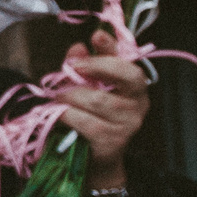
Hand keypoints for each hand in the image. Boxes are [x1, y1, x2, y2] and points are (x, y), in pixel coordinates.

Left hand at [58, 30, 150, 189]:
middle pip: (121, 76)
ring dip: (70, 95)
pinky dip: (65, 114)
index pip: (130, 63)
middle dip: (90, 68)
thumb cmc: (92, 118)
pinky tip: (58, 114)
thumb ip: (85, 67)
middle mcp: (138, 104)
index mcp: (135, 88)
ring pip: (96, 98)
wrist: (95, 160)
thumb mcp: (89, 88)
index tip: (95, 36)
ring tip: (58, 98)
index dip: (114, 48)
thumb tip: (77, 47)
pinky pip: (83, 120)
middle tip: (68, 70)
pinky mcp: (111, 141)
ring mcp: (127, 124)